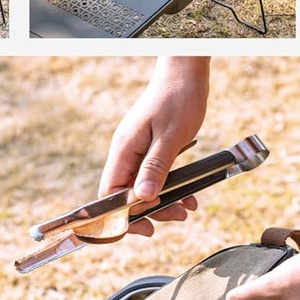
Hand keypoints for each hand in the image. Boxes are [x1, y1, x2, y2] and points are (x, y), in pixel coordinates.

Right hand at [99, 57, 209, 235]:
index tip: (145, 225)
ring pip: (143, 190)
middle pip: (127, 196)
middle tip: (177, 217)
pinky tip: (188, 196)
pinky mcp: (151, 151)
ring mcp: (138, 153)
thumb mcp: (170, 137)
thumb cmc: (178, 99)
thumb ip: (155, 168)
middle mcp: (126, 154)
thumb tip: (143, 197)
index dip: (124, 215)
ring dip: (165, 203)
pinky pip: (155, 178)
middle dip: (151, 212)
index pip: (110, 194)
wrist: (186, 73)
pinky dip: (171, 190)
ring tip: (187, 209)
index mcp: (124, 150)